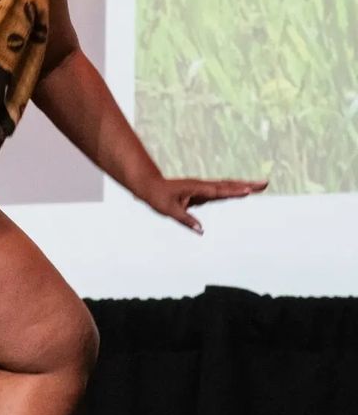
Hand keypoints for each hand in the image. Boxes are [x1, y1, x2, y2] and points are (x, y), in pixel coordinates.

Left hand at [137, 176, 266, 233]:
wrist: (148, 185)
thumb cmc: (157, 196)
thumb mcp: (169, 210)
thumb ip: (186, 220)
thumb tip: (201, 231)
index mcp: (196, 189)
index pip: (218, 191)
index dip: (234, 191)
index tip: (249, 191)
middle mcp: (202, 186)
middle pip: (228, 185)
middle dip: (247, 185)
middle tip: (265, 183)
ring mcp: (203, 188)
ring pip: (226, 186)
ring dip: (243, 186)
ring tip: (260, 186)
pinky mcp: (201, 192)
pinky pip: (220, 191)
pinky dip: (233, 190)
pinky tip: (242, 191)